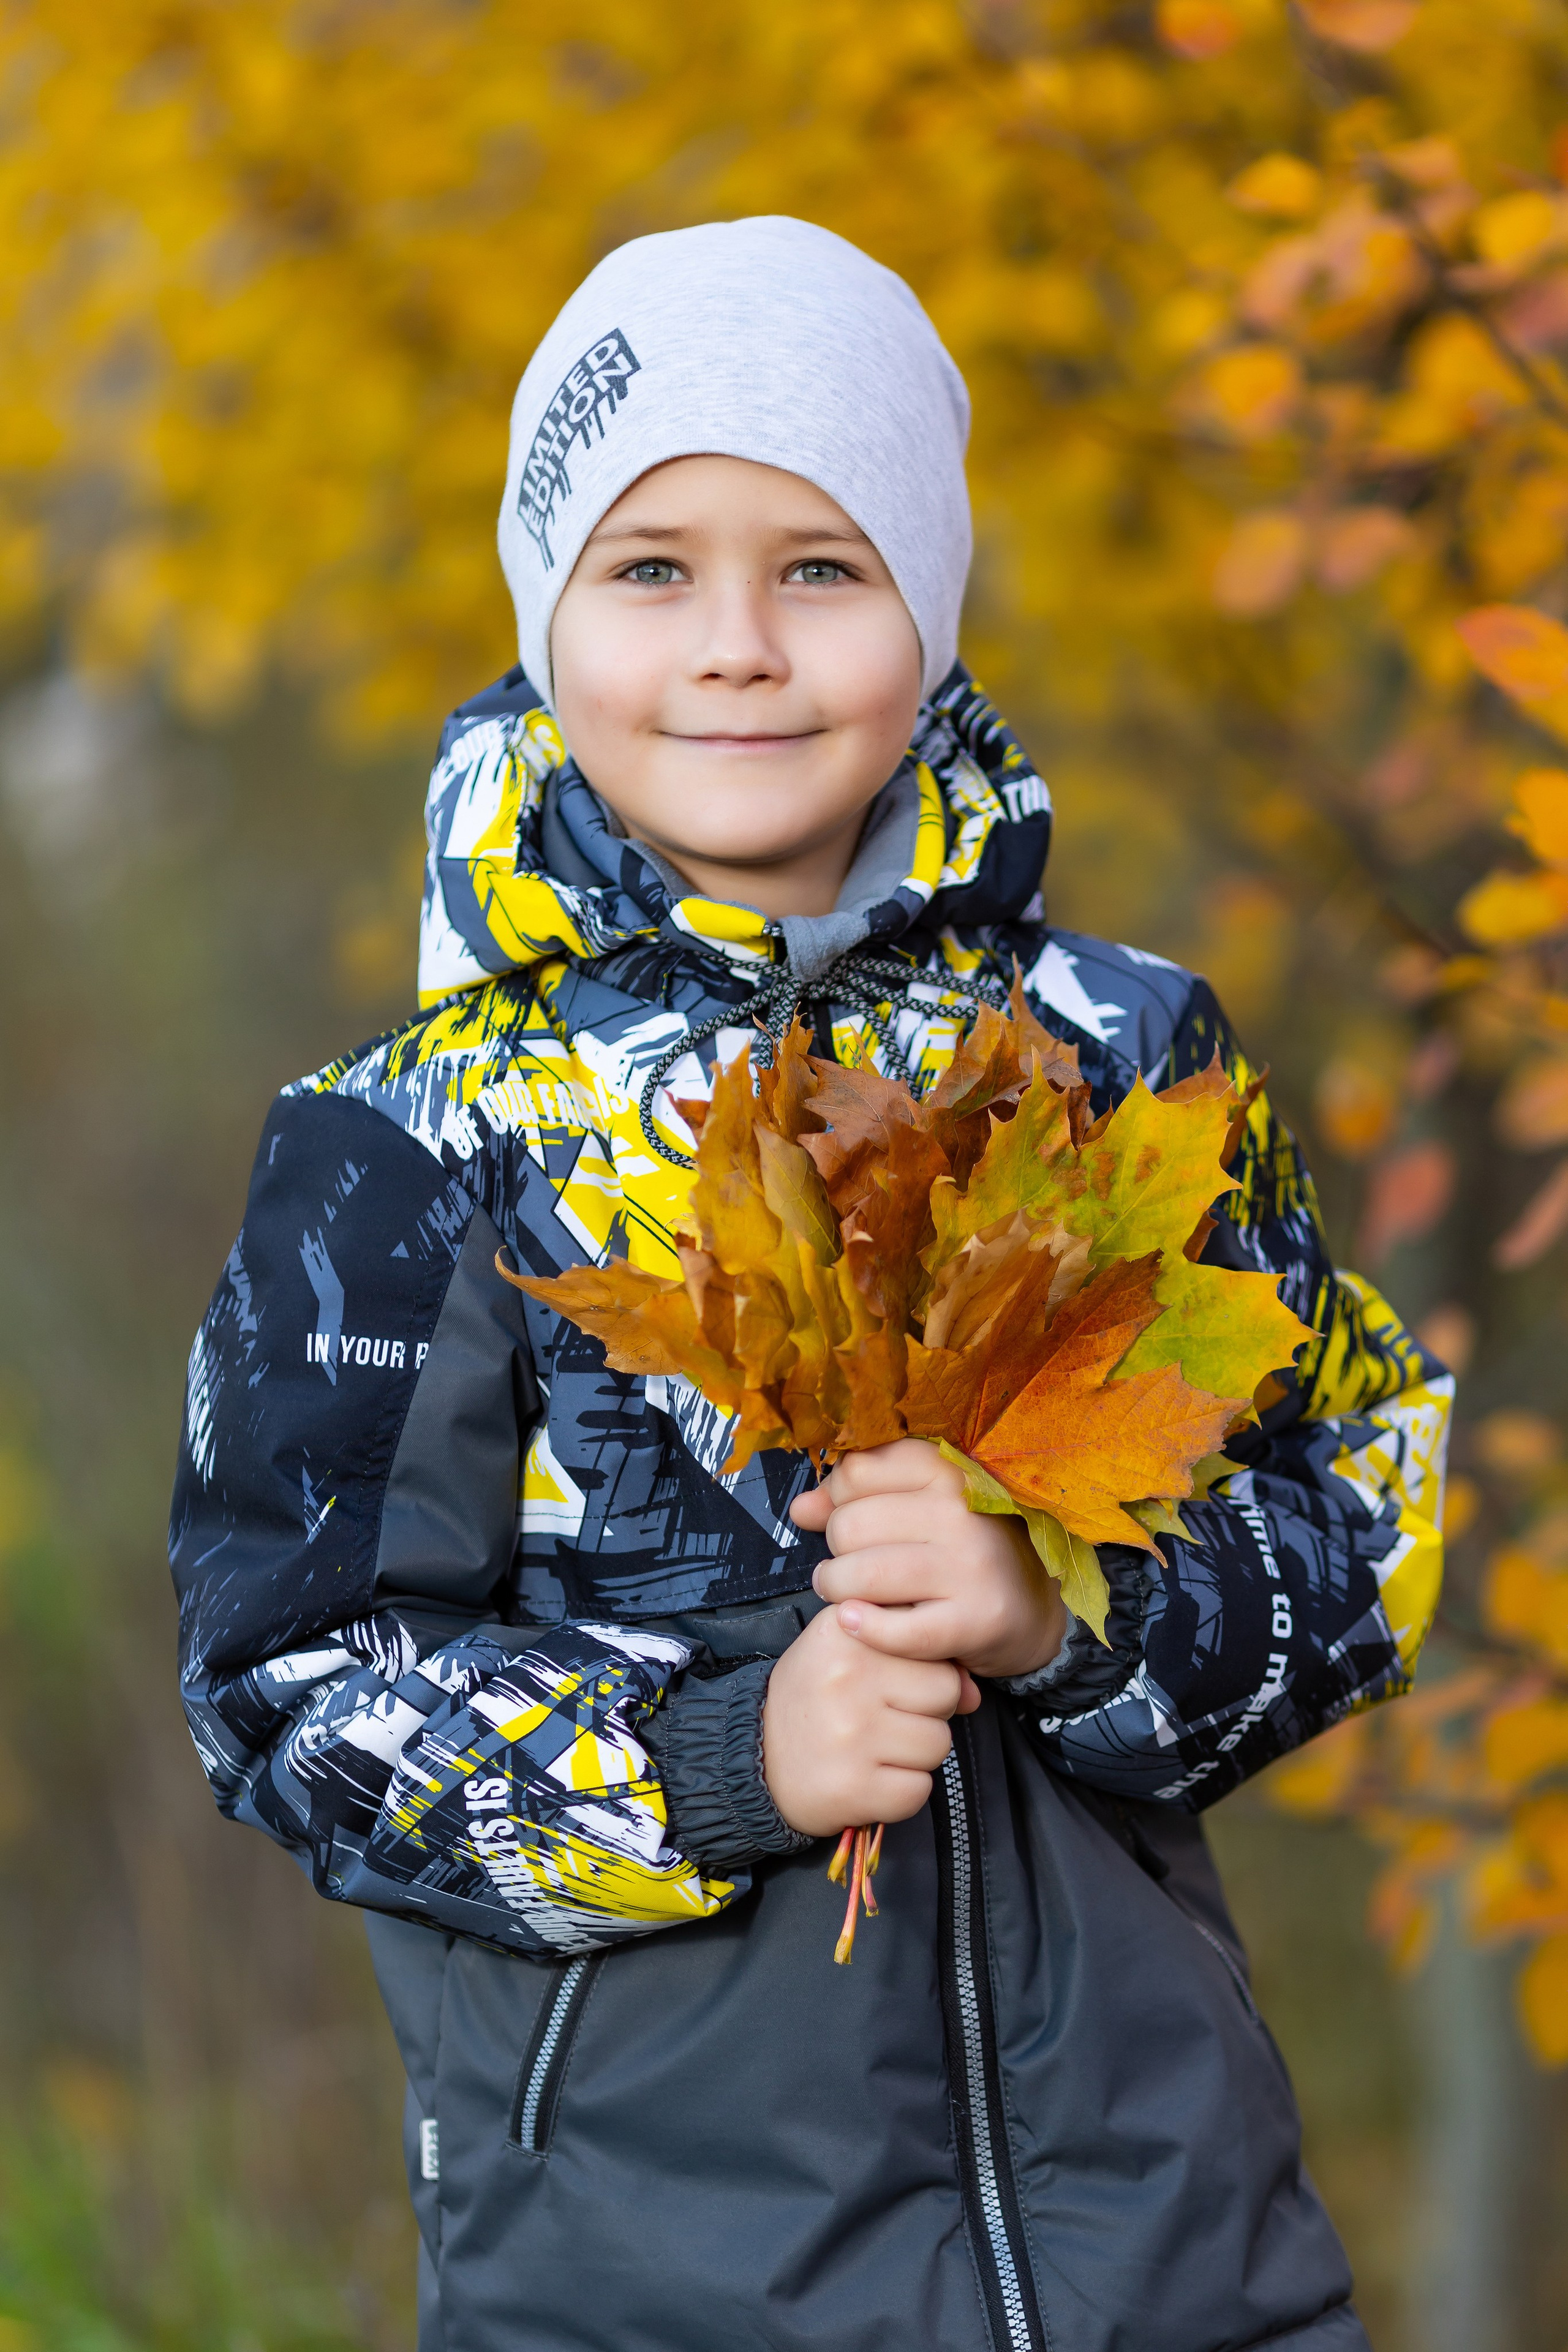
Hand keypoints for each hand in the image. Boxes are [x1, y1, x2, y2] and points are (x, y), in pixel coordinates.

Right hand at [761, 1605, 979, 1838]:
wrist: (755, 1760)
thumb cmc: (816, 1699)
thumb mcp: (853, 1653)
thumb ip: (915, 1656)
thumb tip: (974, 1694)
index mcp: (844, 1631)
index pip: (932, 1646)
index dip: (926, 1669)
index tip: (895, 1681)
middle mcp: (846, 1677)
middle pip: (945, 1692)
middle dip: (927, 1711)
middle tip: (886, 1718)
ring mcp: (851, 1735)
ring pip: (939, 1744)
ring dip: (916, 1754)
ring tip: (876, 1748)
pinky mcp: (855, 1788)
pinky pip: (919, 1790)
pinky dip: (902, 1791)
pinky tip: (871, 1778)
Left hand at [789, 1438, 1068, 1681]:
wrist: (1032, 1611)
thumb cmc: (963, 1554)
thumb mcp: (919, 1512)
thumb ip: (857, 1500)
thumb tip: (800, 1508)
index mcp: (948, 1470)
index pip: (858, 1470)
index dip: (837, 1497)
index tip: (848, 1516)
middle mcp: (962, 1510)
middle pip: (850, 1524)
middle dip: (836, 1549)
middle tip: (851, 1564)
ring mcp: (971, 1565)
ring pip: (862, 1574)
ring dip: (838, 1589)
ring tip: (845, 1594)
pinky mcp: (975, 1619)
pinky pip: (893, 1629)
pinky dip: (865, 1629)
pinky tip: (858, 1623)